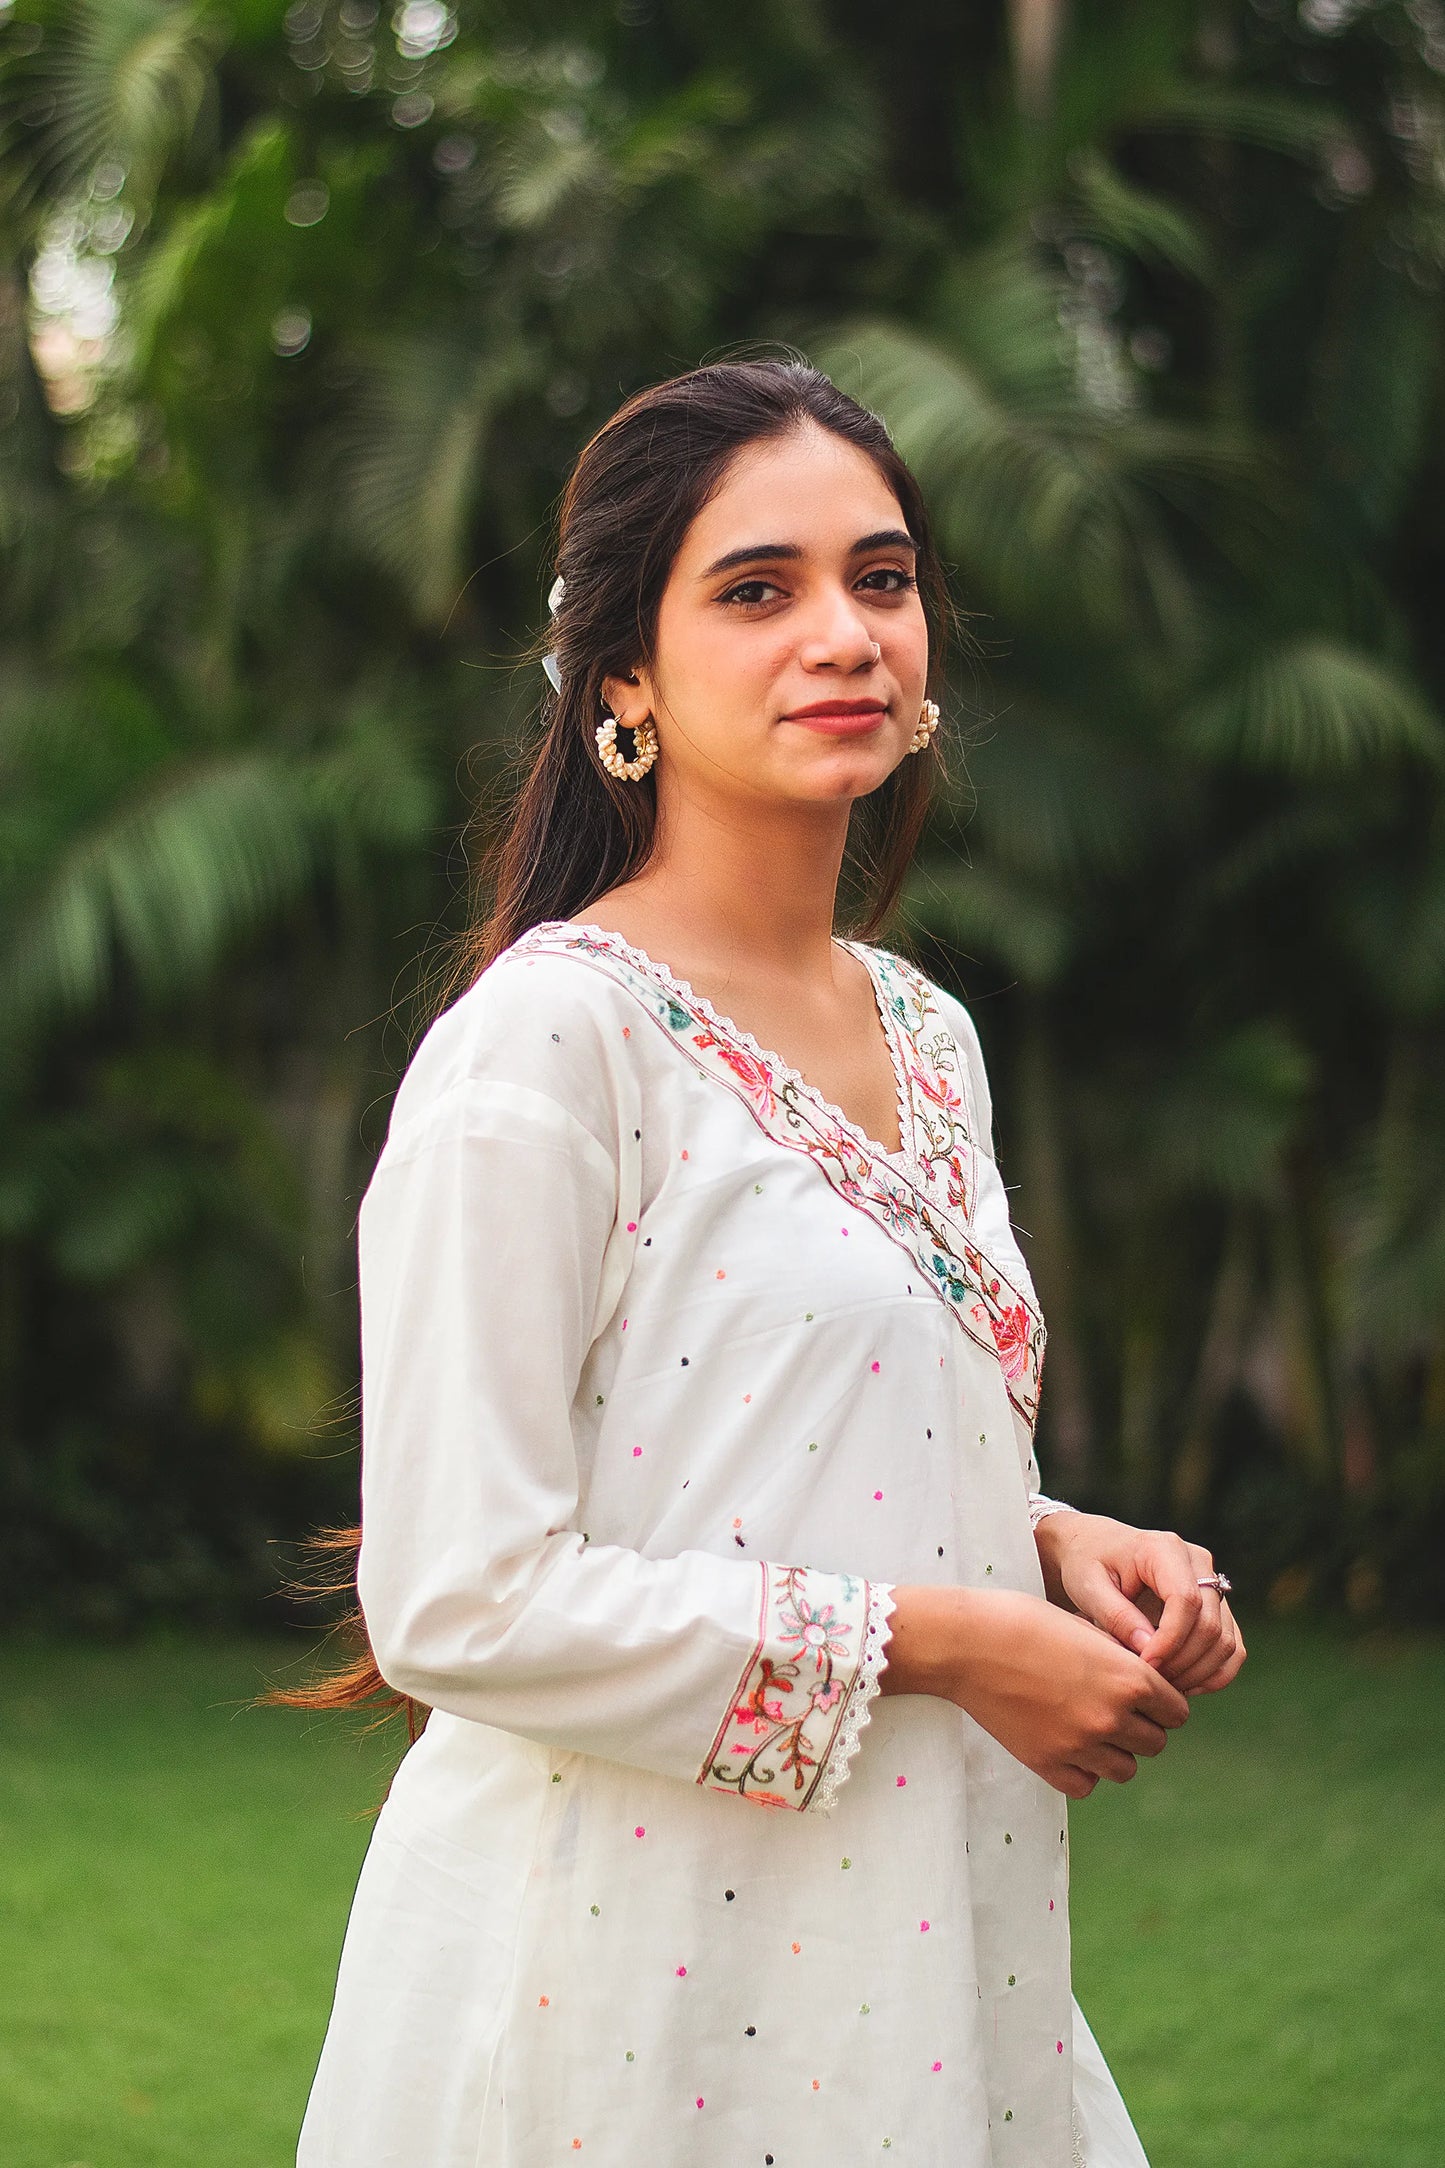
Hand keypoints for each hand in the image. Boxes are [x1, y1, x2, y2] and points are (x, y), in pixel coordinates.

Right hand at [881, 1584, 1190, 1798]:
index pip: (1177, 1711)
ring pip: (1126, 1769)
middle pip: (1156, 1743)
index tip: (1142, 1694)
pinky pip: (1087, 1785)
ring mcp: (1080, 1745)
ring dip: (1115, 1751)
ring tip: (1089, 1727)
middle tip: (1113, 1708)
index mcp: (1129, 1677)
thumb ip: (1123, 1661)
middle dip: (1141, 1727)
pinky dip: (1083, 1770)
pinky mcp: (1049, 1764)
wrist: (968, 1643)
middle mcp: (1112, 1715)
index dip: (1162, 1701)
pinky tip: (1066, 1744)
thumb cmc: (1024, 1622)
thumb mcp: (1087, 1629)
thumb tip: (1147, 1685)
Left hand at [1034, 1511, 1246, 1695]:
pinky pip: (1232, 1647)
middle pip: (1210, 1624)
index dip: (1170, 1640)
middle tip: (1150, 1682)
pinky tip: (1182, 1685)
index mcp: (1164, 1549)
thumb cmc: (1088, 1563)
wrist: (1096, 1548)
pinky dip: (1213, 1673)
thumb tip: (1148, 1648)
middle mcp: (1198, 1562)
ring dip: (1198, 1672)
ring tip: (1162, 1686)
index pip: (1186, 1600)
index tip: (1144, 1665)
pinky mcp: (1217, 1607)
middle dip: (1181, 1662)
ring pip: (1226, 1640)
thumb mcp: (1088, 1586)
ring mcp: (1213, 1584)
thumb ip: (1117, 1615)